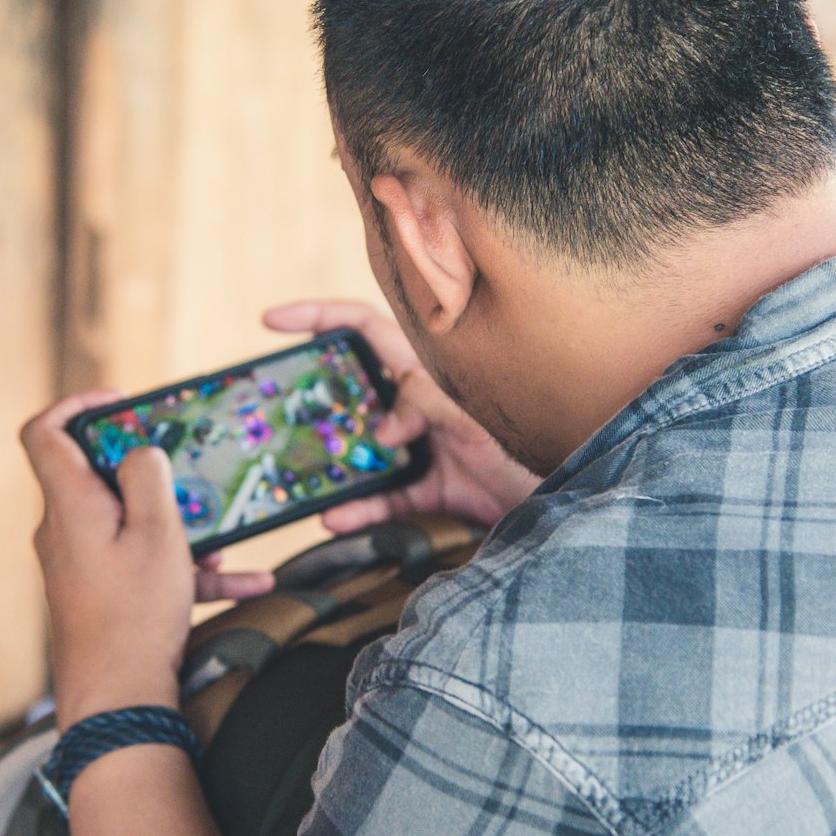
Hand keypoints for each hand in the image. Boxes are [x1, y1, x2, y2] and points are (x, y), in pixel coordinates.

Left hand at [20, 392, 274, 727]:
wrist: (117, 701)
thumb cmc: (134, 616)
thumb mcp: (157, 534)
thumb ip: (149, 478)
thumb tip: (141, 453)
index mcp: (70, 504)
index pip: (44, 432)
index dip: (76, 404)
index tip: (122, 401)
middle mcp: (65, 530)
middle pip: (98, 475)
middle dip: (152, 471)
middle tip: (189, 468)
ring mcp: (80, 564)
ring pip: (130, 524)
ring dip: (179, 527)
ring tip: (225, 541)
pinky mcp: (99, 595)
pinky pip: (142, 566)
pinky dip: (185, 570)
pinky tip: (243, 583)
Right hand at [263, 301, 540, 532]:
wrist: (565, 500)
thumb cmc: (535, 440)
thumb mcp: (478, 413)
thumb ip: (428, 405)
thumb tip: (381, 432)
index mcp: (427, 367)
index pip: (363, 326)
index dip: (317, 317)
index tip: (271, 321)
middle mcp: (416, 402)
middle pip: (350, 390)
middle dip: (309, 400)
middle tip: (273, 410)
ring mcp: (418, 445)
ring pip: (356, 449)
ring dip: (328, 464)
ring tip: (297, 475)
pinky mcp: (426, 489)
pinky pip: (380, 498)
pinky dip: (357, 509)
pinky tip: (334, 518)